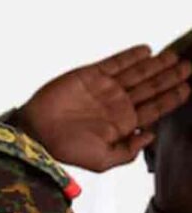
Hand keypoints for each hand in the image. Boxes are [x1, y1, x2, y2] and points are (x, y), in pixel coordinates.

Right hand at [15, 45, 190, 171]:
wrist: (37, 133)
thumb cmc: (67, 150)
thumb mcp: (103, 160)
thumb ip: (128, 151)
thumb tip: (151, 135)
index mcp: (123, 123)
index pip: (154, 108)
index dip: (172, 98)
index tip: (189, 88)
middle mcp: (116, 104)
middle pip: (150, 88)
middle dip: (171, 77)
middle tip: (189, 67)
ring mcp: (104, 88)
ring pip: (137, 73)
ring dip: (156, 65)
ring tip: (174, 57)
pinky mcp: (89, 75)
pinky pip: (114, 63)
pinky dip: (130, 56)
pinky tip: (147, 51)